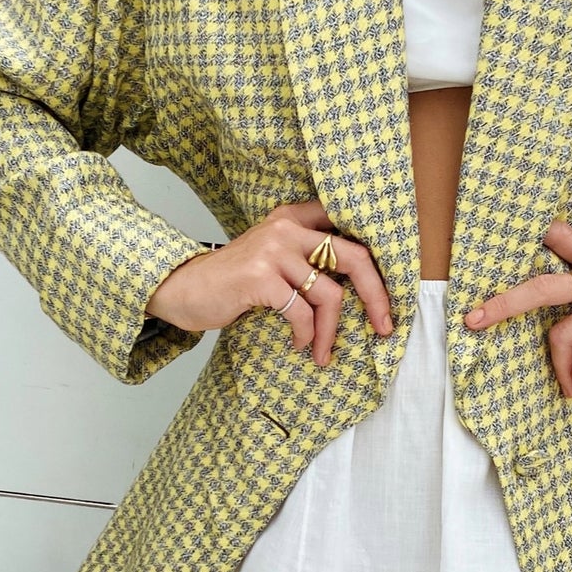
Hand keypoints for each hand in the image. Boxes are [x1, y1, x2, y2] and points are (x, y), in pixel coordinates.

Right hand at [145, 200, 394, 365]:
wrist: (182, 288)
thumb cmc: (233, 281)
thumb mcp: (272, 256)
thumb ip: (307, 257)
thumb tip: (360, 288)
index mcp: (294, 218)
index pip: (350, 230)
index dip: (377, 262)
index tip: (388, 294)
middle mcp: (286, 228)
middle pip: (354, 257)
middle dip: (376, 296)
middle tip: (384, 326)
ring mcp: (273, 251)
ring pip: (328, 294)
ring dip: (331, 332)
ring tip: (323, 352)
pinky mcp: (260, 278)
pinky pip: (301, 313)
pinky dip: (305, 335)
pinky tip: (299, 345)